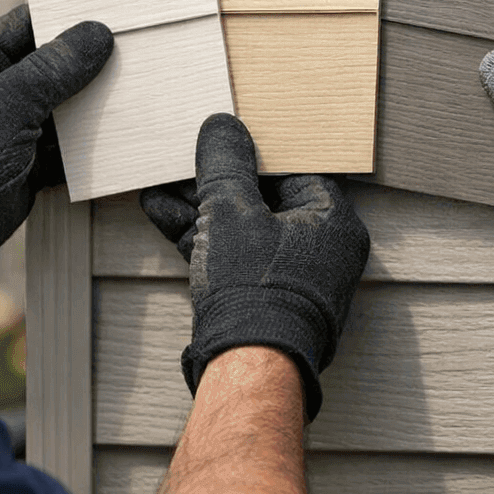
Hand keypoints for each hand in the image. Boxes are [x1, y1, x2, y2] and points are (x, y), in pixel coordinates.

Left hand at [0, 5, 112, 287]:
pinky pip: (66, 142)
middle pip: (49, 65)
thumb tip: (97, 33)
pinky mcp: (28, 159)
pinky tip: (116, 130)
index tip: (105, 12)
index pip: (24, 25)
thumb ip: (55, 67)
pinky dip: (87, 141)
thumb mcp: (10, 100)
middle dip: (85, 63)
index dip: (62, 17)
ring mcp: (10, 125)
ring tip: (129, 86)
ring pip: (61, 104)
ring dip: (90, 103)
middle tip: (127, 49)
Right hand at [140, 113, 369, 420]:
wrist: (246, 366)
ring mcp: (289, 276)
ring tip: (161, 184)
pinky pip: (232, 254)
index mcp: (333, 220)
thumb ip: (226, 164)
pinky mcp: (260, 298)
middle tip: (186, 159)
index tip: (226, 135)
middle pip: (264, 197)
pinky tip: (161, 212)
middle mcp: (319, 248)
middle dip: (216, 180)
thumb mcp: (233, 211)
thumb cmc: (256, 291)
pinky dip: (200, 236)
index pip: (296, 167)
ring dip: (199, 207)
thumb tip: (222, 127)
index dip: (256, 147)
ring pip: (241, 227)